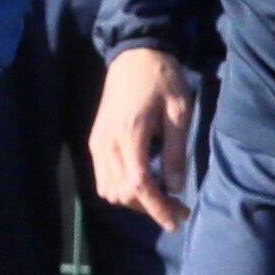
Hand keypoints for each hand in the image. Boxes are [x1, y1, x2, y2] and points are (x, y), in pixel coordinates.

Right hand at [88, 44, 198, 232]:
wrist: (134, 54)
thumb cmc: (162, 79)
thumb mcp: (180, 112)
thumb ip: (177, 151)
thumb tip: (175, 188)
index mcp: (130, 134)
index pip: (139, 185)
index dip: (157, 208)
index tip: (176, 220)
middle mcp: (107, 143)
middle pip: (122, 193)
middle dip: (150, 207)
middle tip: (177, 208)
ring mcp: (97, 143)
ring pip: (109, 190)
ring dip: (134, 201)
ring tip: (161, 198)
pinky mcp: (95, 141)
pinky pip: (102, 178)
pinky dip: (121, 189)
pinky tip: (143, 185)